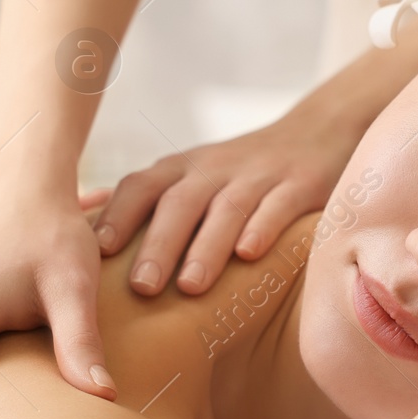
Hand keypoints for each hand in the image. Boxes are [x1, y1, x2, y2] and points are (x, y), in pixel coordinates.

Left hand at [91, 103, 356, 295]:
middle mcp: (216, 168)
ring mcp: (260, 175)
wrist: (319, 130)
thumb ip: (158, 208)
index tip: (98, 252)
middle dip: (158, 245)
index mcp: (184, 169)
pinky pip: (279, 205)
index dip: (118, 215)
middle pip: (180, 202)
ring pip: (228, 208)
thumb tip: (99, 258)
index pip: (142, 186)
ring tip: (190, 286)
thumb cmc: (242, 173)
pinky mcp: (302, 183)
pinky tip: (249, 255)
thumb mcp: (198, 179)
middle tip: (141, 288)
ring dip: (206, 247)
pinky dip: (262, 227)